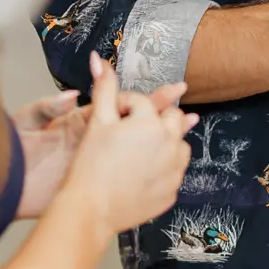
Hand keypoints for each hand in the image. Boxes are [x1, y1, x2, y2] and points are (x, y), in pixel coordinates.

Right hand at [56, 52, 196, 234]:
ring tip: (139, 150)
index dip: (124, 106)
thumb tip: (99, 58)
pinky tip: (141, 172)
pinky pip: (174, 172)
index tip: (112, 118)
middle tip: (128, 132)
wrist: (90, 209)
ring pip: (178, 145)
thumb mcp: (97, 122)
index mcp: (153, 123)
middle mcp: (171, 145)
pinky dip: (163, 168)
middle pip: (172, 118)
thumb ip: (104, 88)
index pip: (142, 102)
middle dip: (153, 119)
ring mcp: (174, 171)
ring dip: (165, 142)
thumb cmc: (91, 165)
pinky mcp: (172, 192)